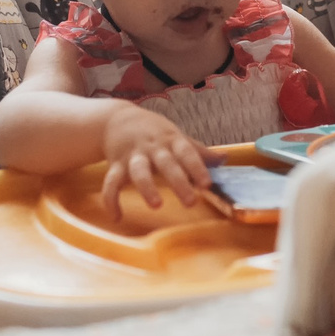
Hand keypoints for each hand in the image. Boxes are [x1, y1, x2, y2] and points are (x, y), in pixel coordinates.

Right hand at [100, 104, 214, 212]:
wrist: (116, 118)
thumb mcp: (175, 136)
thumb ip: (197, 150)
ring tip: (156, 205)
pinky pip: (110, 183)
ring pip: (138, 171)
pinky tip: (117, 217)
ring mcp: (132, 156)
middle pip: (166, 164)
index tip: (207, 184)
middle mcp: (153, 148)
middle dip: (178, 182)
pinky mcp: (115, 165)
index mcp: (171, 141)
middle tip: (190, 202)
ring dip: (147, 188)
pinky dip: (111, 200)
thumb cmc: (153, 131)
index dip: (197, 167)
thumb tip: (224, 159)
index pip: (187, 152)